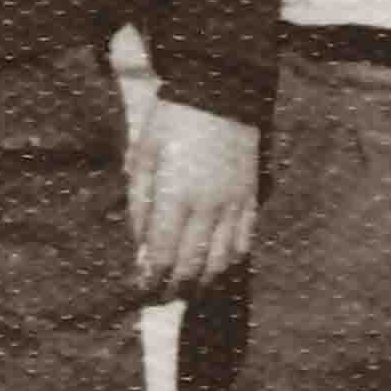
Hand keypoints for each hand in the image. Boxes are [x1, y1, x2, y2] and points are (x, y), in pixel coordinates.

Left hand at [123, 97, 259, 298]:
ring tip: (185, 289)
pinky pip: (244, 243)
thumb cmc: (172, 122)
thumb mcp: (143, 156)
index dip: (150, 282)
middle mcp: (208, 208)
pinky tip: (215, 267)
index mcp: (176, 197)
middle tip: (159, 298)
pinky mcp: (251, 200)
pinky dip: (229, 263)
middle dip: (173, 290)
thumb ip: (139, 203)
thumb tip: (140, 245)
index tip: (140, 290)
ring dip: (201, 283)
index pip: (162, 257)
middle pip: (192, 267)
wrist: (220, 92)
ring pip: (221, 262)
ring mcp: (234, 207)